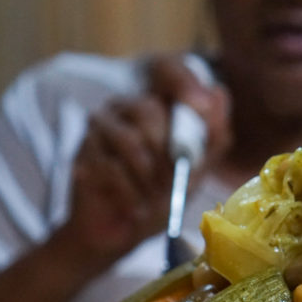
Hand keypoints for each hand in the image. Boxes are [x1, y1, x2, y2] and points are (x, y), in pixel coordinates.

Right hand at [60, 54, 230, 263]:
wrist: (121, 232)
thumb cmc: (159, 198)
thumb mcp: (196, 171)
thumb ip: (213, 138)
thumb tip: (218, 92)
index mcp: (157, 105)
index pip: (167, 69)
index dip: (184, 81)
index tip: (202, 104)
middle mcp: (125, 106)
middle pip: (150, 110)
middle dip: (169, 153)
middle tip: (173, 181)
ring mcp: (100, 127)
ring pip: (130, 140)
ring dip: (149, 177)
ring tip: (154, 198)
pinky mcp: (82, 153)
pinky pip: (112, 167)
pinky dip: (131, 193)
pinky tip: (135, 207)